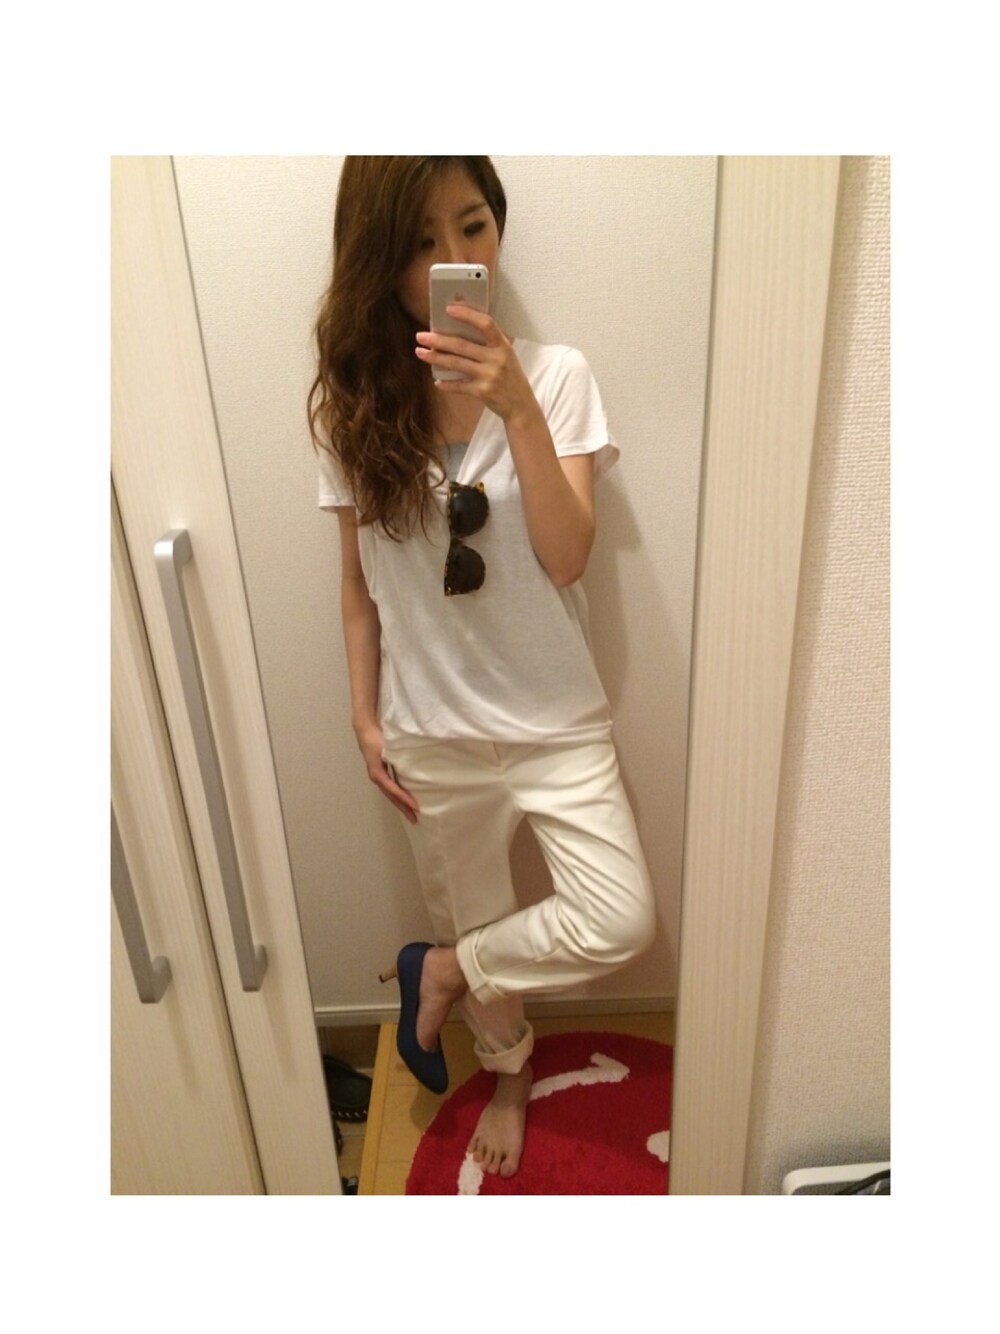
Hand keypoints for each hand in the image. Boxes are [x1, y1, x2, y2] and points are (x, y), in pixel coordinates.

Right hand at [355, 722, 418, 823]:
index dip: (404, 799)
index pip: (393, 790)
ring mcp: (377, 776)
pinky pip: (390, 787)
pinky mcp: (380, 772)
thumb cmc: (376, 738)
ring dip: (400, 804)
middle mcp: (376, 777)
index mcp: (377, 773)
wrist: (365, 730)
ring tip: (411, 813)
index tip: (415, 807)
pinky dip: (398, 795)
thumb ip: (395, 758)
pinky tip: (405, 798)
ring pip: (390, 794)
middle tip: (415, 819)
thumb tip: (409, 770)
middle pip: (391, 796)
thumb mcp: (386, 748)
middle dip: (403, 808)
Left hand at [415, 305, 540, 426]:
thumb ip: (487, 344)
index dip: (467, 314)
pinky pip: (459, 386)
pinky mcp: (483, 392)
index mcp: (502, 345)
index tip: (448, 308)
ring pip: (456, 363)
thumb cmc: (510, 376)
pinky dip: (446, 384)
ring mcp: (489, 376)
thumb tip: (456, 331)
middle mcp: (496, 359)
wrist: (521, 405)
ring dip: (435, 358)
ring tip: (420, 352)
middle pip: (462, 345)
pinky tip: (437, 381)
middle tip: (421, 335)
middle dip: (438, 340)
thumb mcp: (505, 355)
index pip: (485, 323)